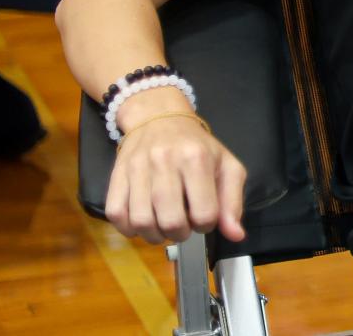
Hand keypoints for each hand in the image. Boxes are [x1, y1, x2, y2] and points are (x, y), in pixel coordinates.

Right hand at [104, 91, 246, 245]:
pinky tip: (142, 222)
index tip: (203, 218)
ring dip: (154, 235)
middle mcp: (166, 161)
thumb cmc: (197, 146)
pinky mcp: (117, 174)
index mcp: (197, 158)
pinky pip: (116, 214)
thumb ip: (233, 201)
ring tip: (163, 227)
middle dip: (180, 234)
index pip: (204, 213)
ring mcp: (138, 167)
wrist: (159, 117)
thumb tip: (236, 235)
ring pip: (142, 221)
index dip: (206, 225)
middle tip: (182, 227)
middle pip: (171, 221)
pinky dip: (128, 228)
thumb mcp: (226, 166)